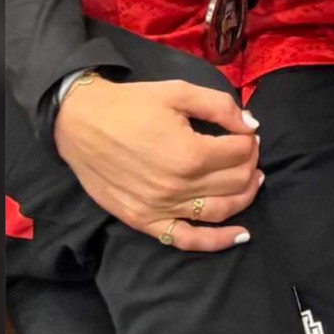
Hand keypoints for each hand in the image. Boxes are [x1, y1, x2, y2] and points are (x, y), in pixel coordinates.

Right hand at [53, 76, 261, 250]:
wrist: (80, 122)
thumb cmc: (131, 104)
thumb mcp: (178, 91)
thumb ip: (221, 106)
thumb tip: (252, 126)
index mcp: (190, 153)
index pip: (240, 152)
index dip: (250, 140)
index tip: (247, 132)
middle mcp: (179, 186)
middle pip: (235, 181)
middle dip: (250, 163)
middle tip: (248, 152)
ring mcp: (162, 209)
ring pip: (220, 211)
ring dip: (245, 196)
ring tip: (252, 181)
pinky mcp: (145, 221)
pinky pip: (188, 240)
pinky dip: (217, 241)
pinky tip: (241, 236)